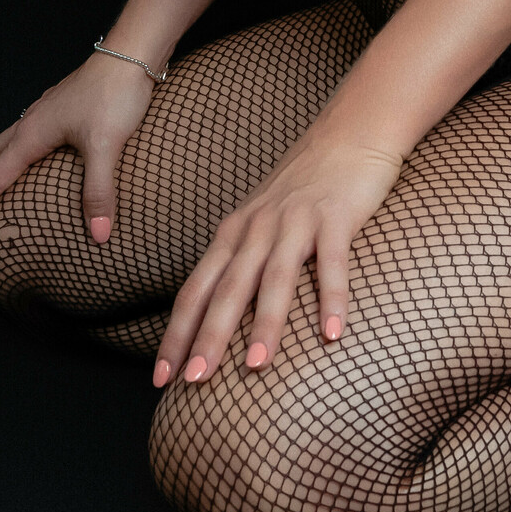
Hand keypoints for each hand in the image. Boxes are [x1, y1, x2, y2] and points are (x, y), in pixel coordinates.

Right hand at [0, 48, 161, 245]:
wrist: (132, 53)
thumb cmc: (115, 93)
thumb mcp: (106, 146)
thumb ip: (99, 191)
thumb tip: (98, 235)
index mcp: (32, 134)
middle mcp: (32, 122)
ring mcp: (46, 111)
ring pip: (5, 144)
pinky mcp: (62, 106)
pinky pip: (25, 134)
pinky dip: (13, 153)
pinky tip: (30, 156)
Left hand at [152, 131, 402, 386]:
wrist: (350, 130)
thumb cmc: (306, 183)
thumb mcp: (263, 218)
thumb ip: (244, 257)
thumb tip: (221, 313)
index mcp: (235, 232)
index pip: (196, 288)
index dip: (177, 333)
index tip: (160, 378)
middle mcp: (258, 226)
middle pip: (227, 287)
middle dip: (208, 336)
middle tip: (194, 381)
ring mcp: (297, 219)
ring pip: (276, 276)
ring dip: (265, 323)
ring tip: (256, 367)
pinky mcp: (336, 215)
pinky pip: (333, 262)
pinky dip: (331, 298)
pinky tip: (332, 334)